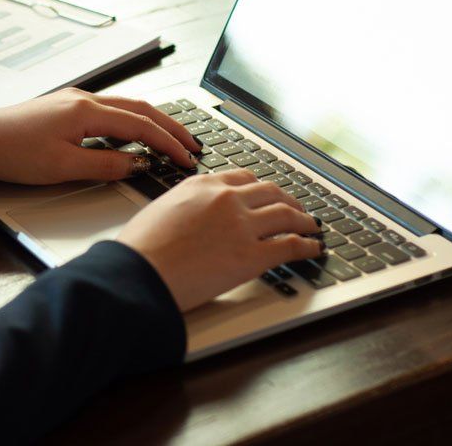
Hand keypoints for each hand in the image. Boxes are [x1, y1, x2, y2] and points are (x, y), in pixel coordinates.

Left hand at [0, 88, 201, 183]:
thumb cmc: (11, 153)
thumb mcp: (63, 168)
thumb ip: (105, 166)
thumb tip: (138, 164)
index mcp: (86, 111)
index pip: (141, 125)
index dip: (169, 142)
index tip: (188, 158)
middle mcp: (83, 99)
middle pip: (140, 108)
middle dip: (170, 126)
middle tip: (193, 144)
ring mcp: (73, 101)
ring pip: (125, 107)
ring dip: (151, 122)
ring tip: (170, 140)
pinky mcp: (63, 108)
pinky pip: (107, 111)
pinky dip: (129, 122)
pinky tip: (131, 137)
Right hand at [117, 171, 322, 311]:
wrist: (139, 273)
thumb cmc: (140, 250)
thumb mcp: (161, 211)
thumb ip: (185, 207)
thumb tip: (193, 218)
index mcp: (202, 185)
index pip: (242, 178)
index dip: (260, 188)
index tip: (267, 195)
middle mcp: (226, 199)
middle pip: (270, 192)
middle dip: (287, 200)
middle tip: (295, 209)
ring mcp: (242, 225)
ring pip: (287, 214)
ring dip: (304, 220)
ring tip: (310, 227)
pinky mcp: (252, 255)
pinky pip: (291, 245)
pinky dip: (307, 246)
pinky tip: (313, 249)